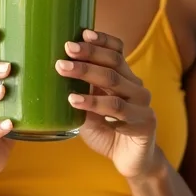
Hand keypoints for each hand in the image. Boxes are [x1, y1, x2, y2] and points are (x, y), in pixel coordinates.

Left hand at [55, 29, 157, 179]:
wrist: (132, 162)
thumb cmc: (107, 132)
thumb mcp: (89, 110)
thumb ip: (79, 93)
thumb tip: (50, 77)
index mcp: (125, 77)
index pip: (117, 50)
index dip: (102, 40)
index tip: (82, 33)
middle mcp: (136, 85)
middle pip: (114, 61)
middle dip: (89, 53)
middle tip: (66, 48)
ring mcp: (142, 103)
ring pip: (113, 81)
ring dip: (86, 73)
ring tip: (62, 68)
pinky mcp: (144, 122)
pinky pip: (116, 108)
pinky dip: (93, 103)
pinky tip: (74, 100)